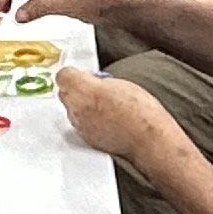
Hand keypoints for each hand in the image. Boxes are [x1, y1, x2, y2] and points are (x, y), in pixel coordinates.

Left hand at [52, 64, 179, 168]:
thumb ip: (99, 80)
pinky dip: (91, 121)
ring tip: (107, 106)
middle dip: (79, 90)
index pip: (64, 75)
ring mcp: (80, 126)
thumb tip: (94, 81)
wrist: (148, 140)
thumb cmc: (140, 113)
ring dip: (85, 106)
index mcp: (83, 90)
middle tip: (98, 89)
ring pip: (74, 110)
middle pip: (66, 93)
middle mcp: (76, 110)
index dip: (77, 74)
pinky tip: (108, 119)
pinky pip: (82, 125)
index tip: (86, 74)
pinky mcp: (87, 140)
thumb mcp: (121, 83)